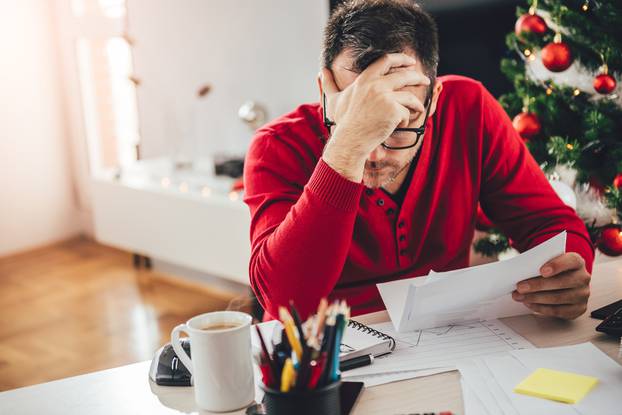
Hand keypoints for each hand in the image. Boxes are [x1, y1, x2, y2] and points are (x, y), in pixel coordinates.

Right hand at [320, 53, 428, 181]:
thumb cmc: (343, 122)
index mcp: (364, 79)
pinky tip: (398, 126)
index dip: (400, 59)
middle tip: (425, 79)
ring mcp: (386, 98)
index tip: (409, 62)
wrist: (350, 141)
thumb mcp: (334, 100)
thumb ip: (328, 84)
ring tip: (418, 109)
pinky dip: (405, 120)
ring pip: (410, 96)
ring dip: (416, 103)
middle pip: (405, 75)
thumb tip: (320, 73)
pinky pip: (407, 114)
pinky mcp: (394, 111)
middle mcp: (376, 85)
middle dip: (417, 76)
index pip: (386, 61)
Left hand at [512, 252, 590, 319]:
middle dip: (537, 285)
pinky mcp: (578, 309)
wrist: (566, 281)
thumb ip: (539, 264)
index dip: (556, 266)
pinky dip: (540, 308)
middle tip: (520, 287)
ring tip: (520, 296)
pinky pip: (557, 311)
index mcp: (576, 262)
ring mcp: (582, 295)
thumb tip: (520, 272)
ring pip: (557, 298)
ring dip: (535, 298)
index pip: (570, 261)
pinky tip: (529, 304)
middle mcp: (583, 278)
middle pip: (561, 282)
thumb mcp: (549, 262)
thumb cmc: (554, 270)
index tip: (541, 271)